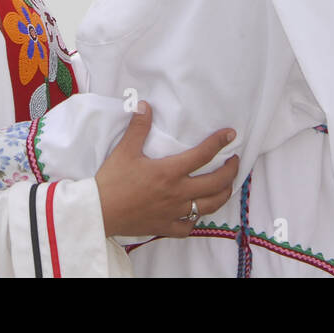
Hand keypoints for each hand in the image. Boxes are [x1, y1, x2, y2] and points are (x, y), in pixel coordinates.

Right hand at [94, 102, 239, 237]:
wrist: (98, 213)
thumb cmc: (111, 181)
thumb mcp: (124, 151)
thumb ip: (138, 127)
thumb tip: (145, 104)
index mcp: (169, 172)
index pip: (203, 155)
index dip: (219, 143)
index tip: (231, 135)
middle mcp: (177, 193)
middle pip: (216, 183)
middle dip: (231, 171)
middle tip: (235, 161)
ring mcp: (174, 212)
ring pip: (209, 206)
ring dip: (223, 194)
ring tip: (227, 186)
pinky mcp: (165, 228)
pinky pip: (188, 226)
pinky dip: (196, 219)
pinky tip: (196, 213)